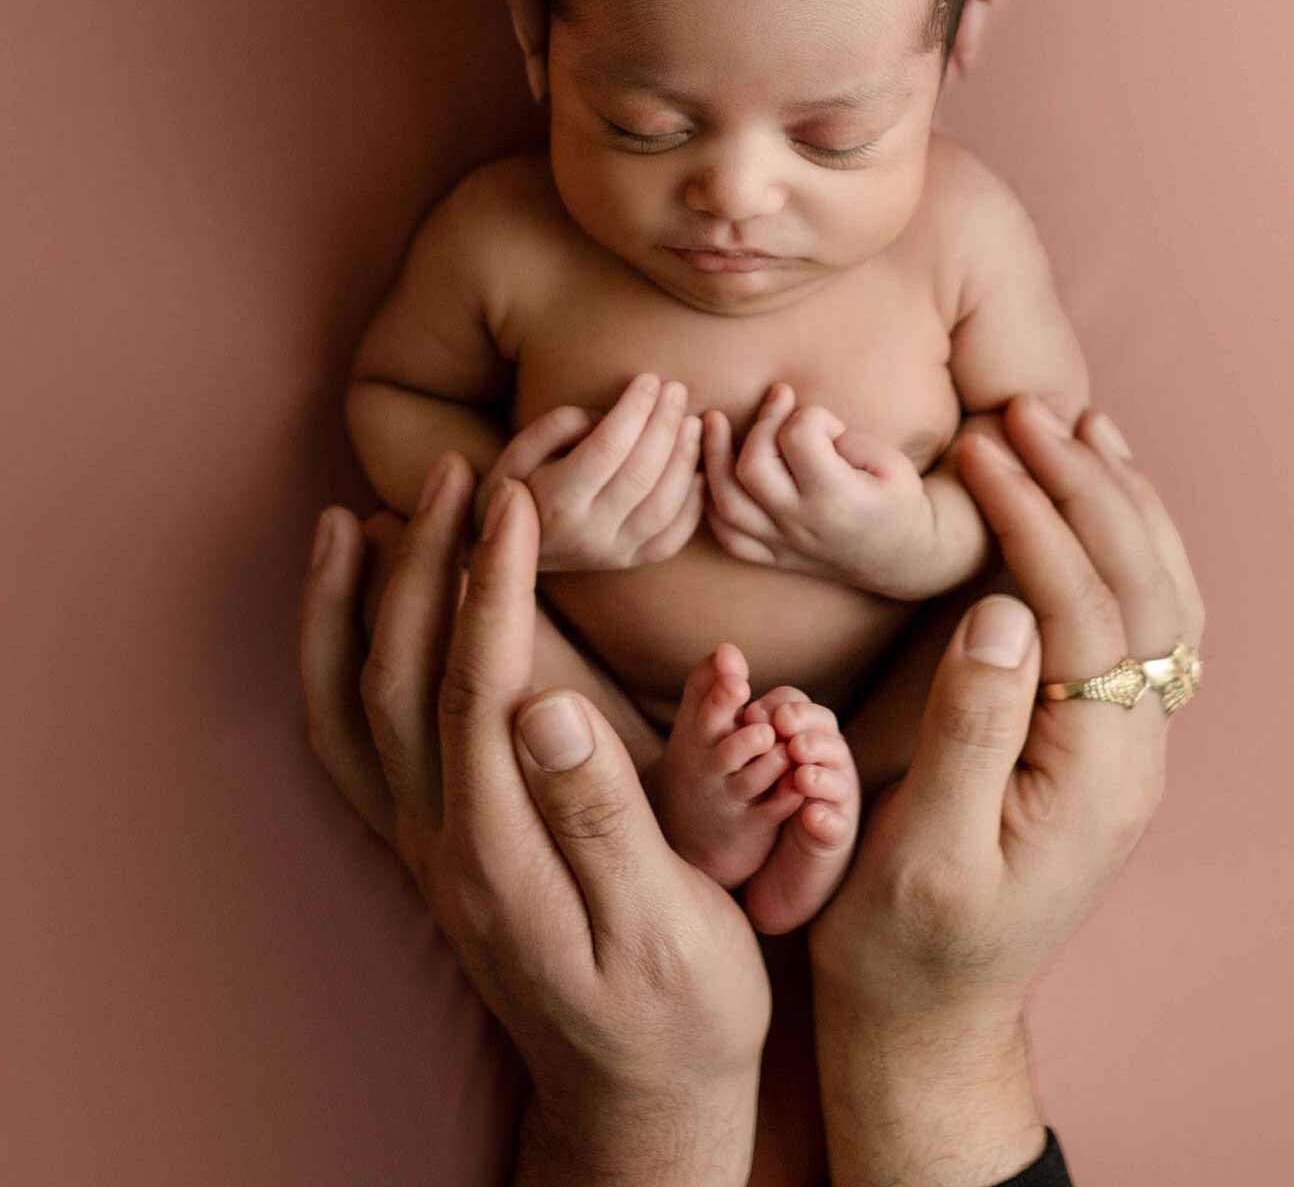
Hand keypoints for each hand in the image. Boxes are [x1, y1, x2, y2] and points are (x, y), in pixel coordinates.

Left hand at [300, 456, 767, 1185]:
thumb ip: (605, 815)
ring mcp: (423, 851)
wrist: (636, 1101)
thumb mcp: (669, 925)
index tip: (516, 498)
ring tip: (360, 518)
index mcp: (503, 852)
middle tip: (457, 471)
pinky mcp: (429, 853)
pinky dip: (337, 673)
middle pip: (402, 679)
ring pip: (355, 711)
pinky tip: (354, 619)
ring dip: (352, 609)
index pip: (478, 686)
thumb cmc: (677, 1011)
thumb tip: (549, 706)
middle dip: (424, 563)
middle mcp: (441, 846)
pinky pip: (354, 752)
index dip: (492, 583)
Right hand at [482, 373, 704, 569]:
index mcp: (556, 501)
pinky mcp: (630, 562)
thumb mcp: (518, 450)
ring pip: (664, 506)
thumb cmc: (518, 484)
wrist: (509, 550)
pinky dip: (694, 504)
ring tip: (693, 423)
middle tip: (676, 390)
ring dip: (685, 459)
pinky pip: (673, 538)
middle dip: (665, 424)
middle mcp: (587, 533)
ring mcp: (612, 553)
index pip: (607, 448)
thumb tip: (609, 416)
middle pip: (641, 474)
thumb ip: (559, 426)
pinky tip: (700, 471)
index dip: (634, 409)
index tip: (648, 379)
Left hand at [702, 382, 934, 594]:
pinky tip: (713, 471)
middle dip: (762, 422)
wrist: (903, 557)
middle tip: (779, 402)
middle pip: (753, 466)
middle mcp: (802, 523)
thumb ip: (844, 440)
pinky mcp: (772, 556)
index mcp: (837, 498)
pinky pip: (727, 535)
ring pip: (727, 501)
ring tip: (712, 421)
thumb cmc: (897, 499)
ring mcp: (783, 543)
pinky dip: (712, 502)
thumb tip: (794, 424)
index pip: (799, 437)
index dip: (812, 415)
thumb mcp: (891, 461)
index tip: (830, 423)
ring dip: (713, 456)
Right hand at [808, 398, 1205, 1182]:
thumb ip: (969, 730)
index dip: (1035, 519)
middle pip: (1140, 589)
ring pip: (1159, 598)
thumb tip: (1003, 611)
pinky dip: (1123, 546)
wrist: (928, 1018)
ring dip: (1118, 503)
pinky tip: (1091, 501)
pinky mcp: (1099, 738)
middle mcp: (1134, 753)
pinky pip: (1139, 622)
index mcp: (1095, 775)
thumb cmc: (906, 945)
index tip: (979, 447)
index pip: (1084, 610)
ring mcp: (1127, 745)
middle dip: (1084, 488)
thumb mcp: (922, 851)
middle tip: (1019, 409)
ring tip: (1070, 423)